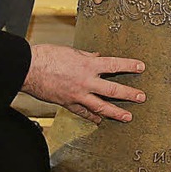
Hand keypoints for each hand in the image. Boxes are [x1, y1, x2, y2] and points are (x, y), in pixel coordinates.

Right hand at [22, 44, 146, 123]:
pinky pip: (83, 112)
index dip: (129, 65)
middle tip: (141, 97)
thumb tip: (97, 57)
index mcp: (87, 64)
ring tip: (127, 117)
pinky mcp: (68, 103)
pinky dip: (92, 117)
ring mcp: (77, 94)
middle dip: (129, 94)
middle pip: (112, 89)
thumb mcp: (71, 51)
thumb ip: (86, 56)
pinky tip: (99, 120)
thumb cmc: (47, 56)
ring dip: (116, 112)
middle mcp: (86, 81)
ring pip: (101, 106)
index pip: (114, 64)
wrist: (29, 68)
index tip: (141, 67)